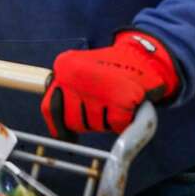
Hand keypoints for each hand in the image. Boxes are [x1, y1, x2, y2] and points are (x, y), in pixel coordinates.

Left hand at [41, 31, 178, 136]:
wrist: (144, 57)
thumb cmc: (113, 70)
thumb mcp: (82, 72)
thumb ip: (68, 94)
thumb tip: (60, 132)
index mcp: (63, 66)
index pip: (50, 107)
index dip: (58, 127)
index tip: (67, 138)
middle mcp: (75, 74)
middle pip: (73, 121)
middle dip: (89, 122)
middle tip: (103, 108)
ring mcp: (97, 85)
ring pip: (95, 125)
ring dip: (107, 121)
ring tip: (115, 101)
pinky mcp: (120, 97)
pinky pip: (116, 125)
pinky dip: (124, 122)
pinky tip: (127, 105)